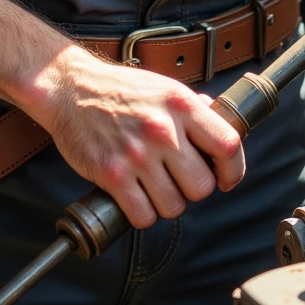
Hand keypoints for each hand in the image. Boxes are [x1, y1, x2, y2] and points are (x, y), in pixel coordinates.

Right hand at [30, 45, 244, 228]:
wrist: (71, 88)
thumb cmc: (120, 90)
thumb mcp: (164, 88)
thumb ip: (194, 110)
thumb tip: (222, 130)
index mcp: (180, 104)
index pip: (228, 145)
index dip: (233, 170)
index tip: (225, 178)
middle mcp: (162, 129)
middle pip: (202, 186)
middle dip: (193, 189)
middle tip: (178, 179)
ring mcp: (136, 154)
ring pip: (174, 206)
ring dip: (166, 203)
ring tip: (153, 185)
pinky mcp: (112, 175)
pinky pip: (143, 216)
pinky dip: (141, 213)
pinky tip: (135, 195)